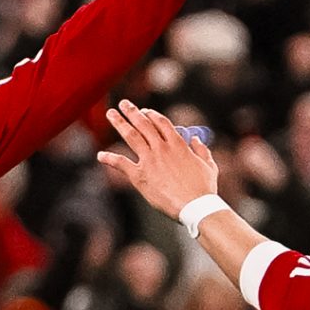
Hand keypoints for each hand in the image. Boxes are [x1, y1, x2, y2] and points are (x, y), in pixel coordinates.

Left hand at [98, 101, 220, 219]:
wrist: (195, 205)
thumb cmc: (204, 188)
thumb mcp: (209, 166)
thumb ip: (202, 150)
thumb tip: (196, 140)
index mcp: (178, 144)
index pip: (161, 122)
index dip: (151, 115)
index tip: (144, 111)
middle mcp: (162, 148)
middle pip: (144, 124)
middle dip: (132, 112)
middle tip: (123, 104)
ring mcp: (150, 160)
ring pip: (131, 136)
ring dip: (120, 123)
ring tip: (111, 114)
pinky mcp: (140, 176)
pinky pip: (121, 163)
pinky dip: (109, 159)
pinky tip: (100, 156)